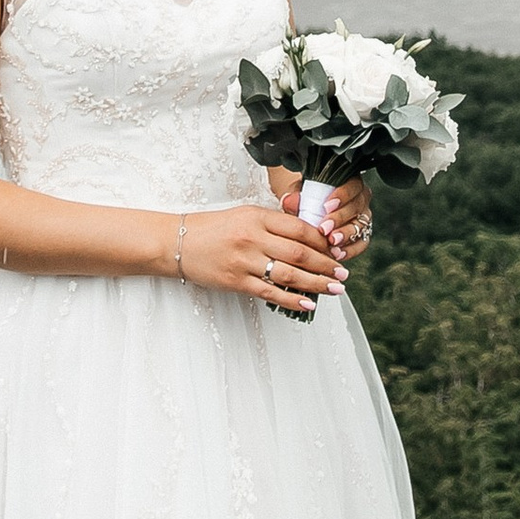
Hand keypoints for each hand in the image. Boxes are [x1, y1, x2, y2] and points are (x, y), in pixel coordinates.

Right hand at [182, 199, 344, 311]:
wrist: (176, 243)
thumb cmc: (212, 228)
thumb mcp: (244, 214)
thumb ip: (273, 222)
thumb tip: (307, 234)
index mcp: (257, 217)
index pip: (300, 228)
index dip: (323, 241)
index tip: (336, 250)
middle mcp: (253, 237)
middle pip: (300, 252)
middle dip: (327, 265)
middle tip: (343, 274)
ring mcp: (244, 261)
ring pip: (290, 274)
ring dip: (317, 284)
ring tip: (334, 289)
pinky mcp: (236, 281)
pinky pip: (270, 292)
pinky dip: (291, 299)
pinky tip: (308, 304)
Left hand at [268, 165, 372, 259]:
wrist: (309, 212)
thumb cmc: (307, 199)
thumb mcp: (299, 194)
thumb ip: (295, 196)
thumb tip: (289, 200)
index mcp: (349, 182)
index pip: (352, 186)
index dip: (342, 196)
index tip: (326, 206)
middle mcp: (359, 199)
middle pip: (356, 207)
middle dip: (340, 219)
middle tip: (324, 229)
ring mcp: (362, 218)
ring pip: (360, 226)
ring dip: (345, 235)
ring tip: (331, 243)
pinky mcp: (362, 236)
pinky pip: (361, 243)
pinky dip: (350, 250)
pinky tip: (337, 253)